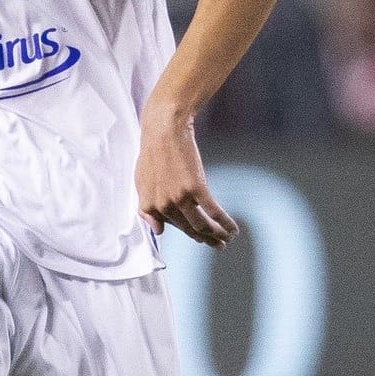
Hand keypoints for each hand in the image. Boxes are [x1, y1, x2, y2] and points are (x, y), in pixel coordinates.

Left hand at [134, 106, 238, 248]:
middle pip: (188, 229)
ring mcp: (179, 198)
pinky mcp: (196, 189)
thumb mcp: (141, 183)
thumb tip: (157, 231)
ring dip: (217, 235)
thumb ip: (147, 208)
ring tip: (226, 238)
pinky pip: (213, 212)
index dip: (187, 233)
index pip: (171, 227)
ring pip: (202, 225)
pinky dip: (225, 223)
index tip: (199, 237)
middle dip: (205, 239)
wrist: (164, 130)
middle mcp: (162, 206)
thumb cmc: (152, 152)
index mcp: (148, 205)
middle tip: (218, 244)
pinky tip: (233, 229)